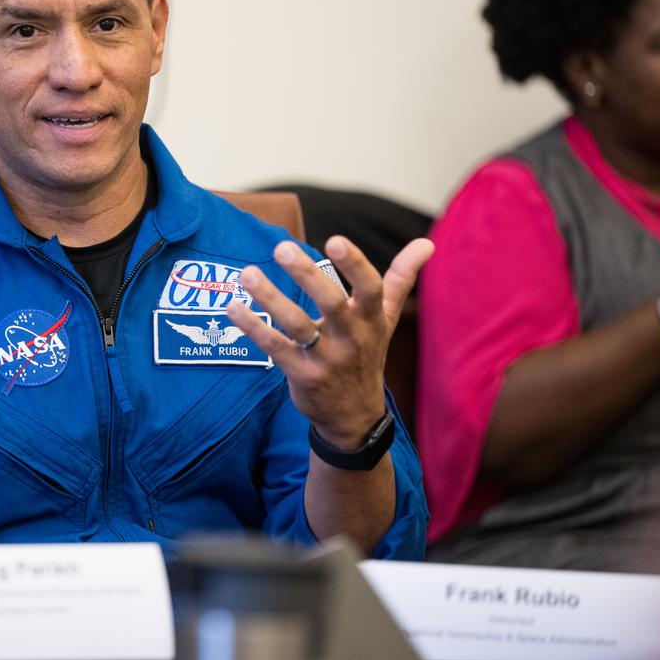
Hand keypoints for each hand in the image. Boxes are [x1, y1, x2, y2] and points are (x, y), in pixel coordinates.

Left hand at [227, 236, 433, 448]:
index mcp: (372, 320)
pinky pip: (276, 348)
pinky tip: (233, 307)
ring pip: (297, 326)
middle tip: (282, 247)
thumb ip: (401, 278)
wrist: (355, 418)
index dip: (354, 265)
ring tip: (247, 273)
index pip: (370, 289)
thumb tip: (427, 242)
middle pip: (331, 303)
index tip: (334, 240)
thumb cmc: (367, 355)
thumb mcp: (387, 319)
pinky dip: (253, 328)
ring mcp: (327, 359)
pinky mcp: (302, 376)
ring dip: (271, 299)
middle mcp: (352, 339)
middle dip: (307, 275)